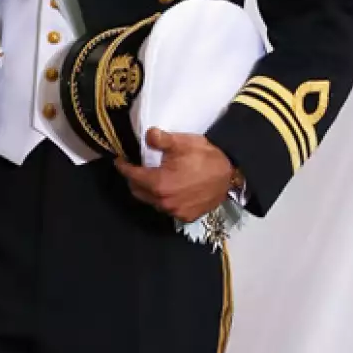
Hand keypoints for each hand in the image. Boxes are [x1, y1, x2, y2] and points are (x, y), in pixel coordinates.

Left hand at [115, 129, 234, 225]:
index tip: (120, 160)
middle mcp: (164, 202)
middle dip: (134, 180)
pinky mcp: (187, 216)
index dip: (124, 167)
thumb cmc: (205, 156)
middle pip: (139, 192)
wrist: (232, 173)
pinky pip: (168, 209)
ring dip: (148, 191)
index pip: (132, 176)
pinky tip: (169, 190)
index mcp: (159, 184)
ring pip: (152, 202)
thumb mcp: (181, 142)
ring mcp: (175, 211)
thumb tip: (146, 135)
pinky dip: (164, 200)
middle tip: (135, 168)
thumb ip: (159, 140)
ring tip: (152, 179)